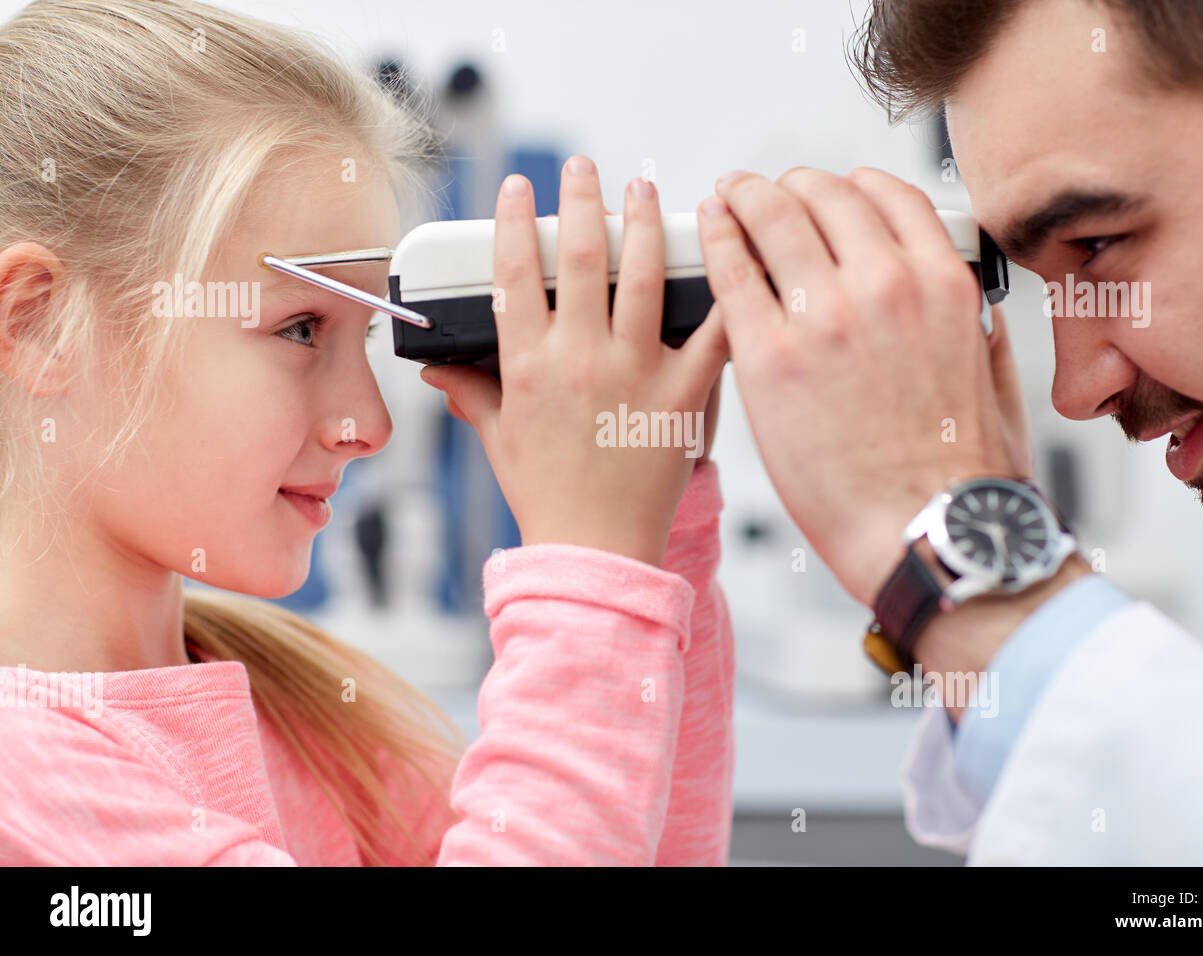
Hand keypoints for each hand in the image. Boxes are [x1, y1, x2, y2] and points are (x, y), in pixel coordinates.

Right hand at [421, 157, 728, 566]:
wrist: (595, 551)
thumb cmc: (546, 495)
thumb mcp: (498, 439)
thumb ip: (470, 392)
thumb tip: (436, 367)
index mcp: (529, 366)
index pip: (516, 273)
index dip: (516, 221)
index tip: (520, 187)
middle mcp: (581, 360)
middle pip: (582, 257)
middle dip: (583, 199)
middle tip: (587, 168)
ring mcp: (635, 374)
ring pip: (643, 277)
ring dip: (644, 223)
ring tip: (645, 190)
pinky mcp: (682, 396)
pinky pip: (710, 334)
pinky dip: (721, 292)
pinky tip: (725, 253)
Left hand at [698, 166, 1023, 604]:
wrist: (921, 534)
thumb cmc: (959, 478)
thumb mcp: (994, 383)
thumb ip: (979, 332)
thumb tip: (971, 311)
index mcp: (941, 285)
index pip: (887, 195)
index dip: (847, 186)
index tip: (826, 192)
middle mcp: (885, 284)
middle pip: (824, 196)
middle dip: (791, 186)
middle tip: (766, 192)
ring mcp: (824, 316)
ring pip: (773, 217)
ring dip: (747, 197)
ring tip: (730, 197)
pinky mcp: (770, 357)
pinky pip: (731, 272)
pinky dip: (718, 239)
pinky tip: (710, 229)